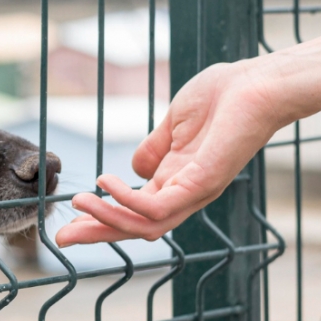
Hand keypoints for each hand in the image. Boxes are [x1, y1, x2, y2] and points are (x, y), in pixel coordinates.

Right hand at [55, 58, 297, 245]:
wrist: (258, 83)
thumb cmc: (223, 96)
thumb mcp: (174, 123)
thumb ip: (154, 148)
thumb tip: (133, 168)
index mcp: (177, 180)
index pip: (134, 211)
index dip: (102, 217)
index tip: (70, 219)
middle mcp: (185, 193)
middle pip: (135, 228)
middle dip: (97, 233)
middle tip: (62, 237)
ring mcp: (195, 192)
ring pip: (144, 226)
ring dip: (107, 219)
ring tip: (79, 202)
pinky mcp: (202, 183)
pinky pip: (158, 207)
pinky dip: (127, 200)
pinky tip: (107, 182)